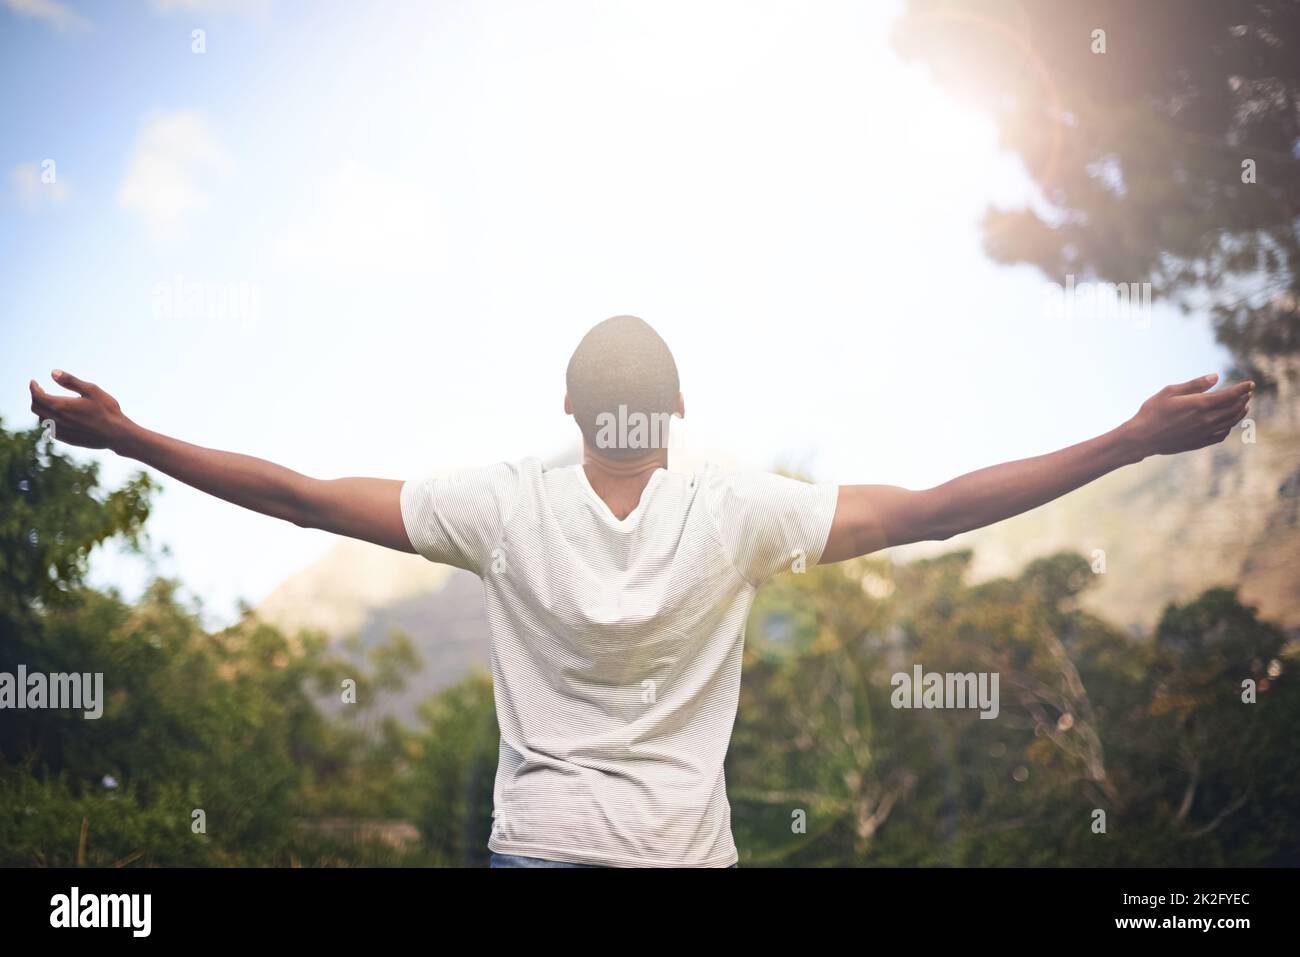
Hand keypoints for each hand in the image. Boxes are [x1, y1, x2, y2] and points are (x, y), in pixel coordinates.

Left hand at [28, 370, 131, 450]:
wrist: (117, 434)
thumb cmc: (107, 410)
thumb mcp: (91, 390)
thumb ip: (70, 381)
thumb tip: (53, 372)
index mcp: (61, 405)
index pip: (37, 396)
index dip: (33, 388)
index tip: (34, 382)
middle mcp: (57, 419)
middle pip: (36, 407)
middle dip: (36, 397)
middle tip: (42, 391)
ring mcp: (61, 431)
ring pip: (42, 419)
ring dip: (42, 410)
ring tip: (51, 403)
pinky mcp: (66, 439)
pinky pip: (50, 429)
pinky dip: (49, 421)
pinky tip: (58, 418)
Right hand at [1125, 373, 1252, 457]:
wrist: (1142, 438)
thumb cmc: (1152, 411)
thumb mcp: (1170, 391)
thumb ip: (1194, 385)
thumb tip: (1216, 377)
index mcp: (1200, 404)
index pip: (1230, 395)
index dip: (1242, 388)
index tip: (1251, 383)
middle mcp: (1206, 419)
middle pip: (1234, 409)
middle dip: (1243, 399)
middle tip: (1247, 393)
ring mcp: (1204, 432)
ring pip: (1230, 422)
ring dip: (1239, 413)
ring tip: (1244, 406)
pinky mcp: (1199, 442)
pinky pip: (1221, 435)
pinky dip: (1229, 427)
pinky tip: (1228, 423)